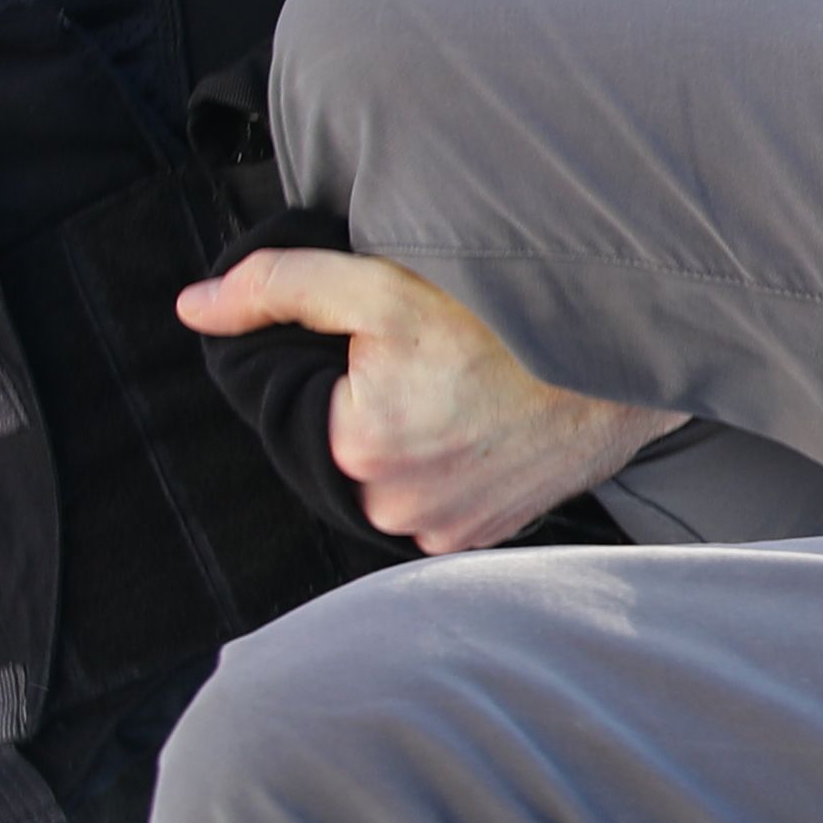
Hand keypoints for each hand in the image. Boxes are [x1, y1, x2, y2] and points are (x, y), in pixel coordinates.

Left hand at [176, 246, 678, 554]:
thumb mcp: (383, 284)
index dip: (338, 370)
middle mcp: (397, 508)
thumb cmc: (510, 318)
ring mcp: (448, 532)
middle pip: (349, 450)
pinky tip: (483, 429)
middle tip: (431, 366)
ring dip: (413, 445)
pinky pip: (439, 503)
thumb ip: (280, 288)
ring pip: (394, 480)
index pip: (307, 409)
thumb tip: (194, 307)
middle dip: (374, 410)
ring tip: (461, 396)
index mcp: (358, 448)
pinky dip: (451, 470)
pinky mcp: (488, 538)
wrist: (628, 357)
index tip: (389, 346)